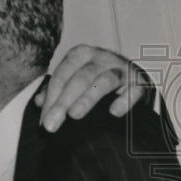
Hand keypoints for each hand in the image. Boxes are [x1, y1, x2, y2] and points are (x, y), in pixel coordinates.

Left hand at [36, 44, 151, 131]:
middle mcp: (102, 57)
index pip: (61, 76)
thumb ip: (55, 90)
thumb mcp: (74, 81)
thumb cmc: (96, 81)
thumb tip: (39, 102)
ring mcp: (123, 68)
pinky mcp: (142, 82)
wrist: (134, 80)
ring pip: (104, 81)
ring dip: (88, 98)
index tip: (43, 123)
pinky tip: (114, 112)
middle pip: (79, 79)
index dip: (50, 99)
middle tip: (51, 126)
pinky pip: (134, 90)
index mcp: (81, 55)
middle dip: (62, 103)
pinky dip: (125, 100)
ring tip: (73, 115)